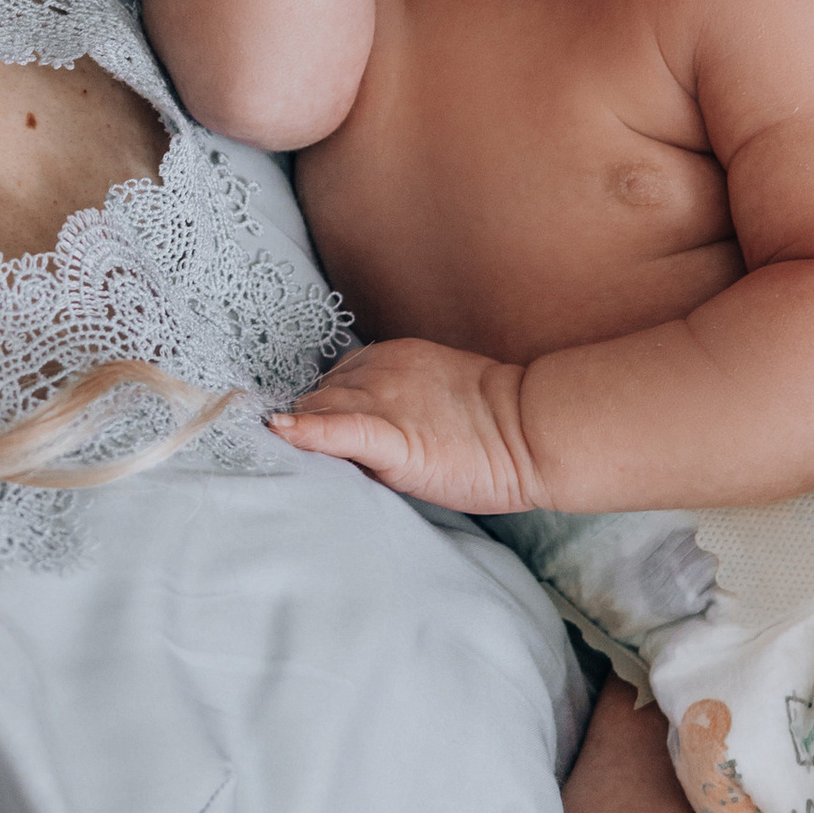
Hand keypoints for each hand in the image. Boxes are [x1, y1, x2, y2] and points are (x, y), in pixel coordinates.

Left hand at [272, 338, 542, 514]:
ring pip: (319, 409)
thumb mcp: (434, 393)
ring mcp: (383, 399)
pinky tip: (283, 431)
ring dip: (301, 431)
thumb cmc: (492, 423)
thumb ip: (393, 397)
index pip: (334, 381)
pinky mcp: (391, 436)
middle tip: (300, 453)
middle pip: (318, 394)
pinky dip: (306, 430)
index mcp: (389, 357)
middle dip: (308, 421)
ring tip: (280, 455)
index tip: (315, 431)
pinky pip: (338, 428)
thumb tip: (360, 424)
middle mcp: (379, 371)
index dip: (323, 409)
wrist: (532, 430)